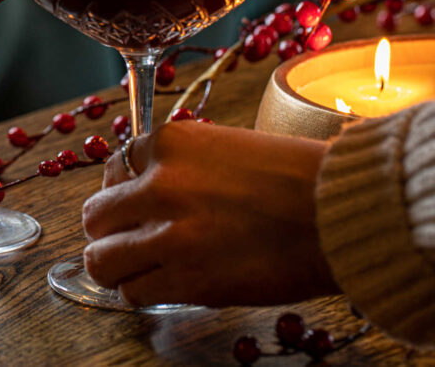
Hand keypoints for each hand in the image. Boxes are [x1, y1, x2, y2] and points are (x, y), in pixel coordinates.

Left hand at [83, 121, 338, 306]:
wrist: (339, 211)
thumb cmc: (294, 177)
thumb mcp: (224, 146)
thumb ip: (177, 164)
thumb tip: (135, 186)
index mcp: (170, 142)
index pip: (116, 165)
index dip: (126, 187)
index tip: (142, 200)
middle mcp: (160, 184)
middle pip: (95, 214)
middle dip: (109, 228)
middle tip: (128, 237)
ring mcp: (169, 233)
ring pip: (100, 259)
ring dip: (114, 264)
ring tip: (133, 266)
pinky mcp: (185, 277)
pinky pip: (133, 291)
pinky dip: (141, 291)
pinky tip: (162, 283)